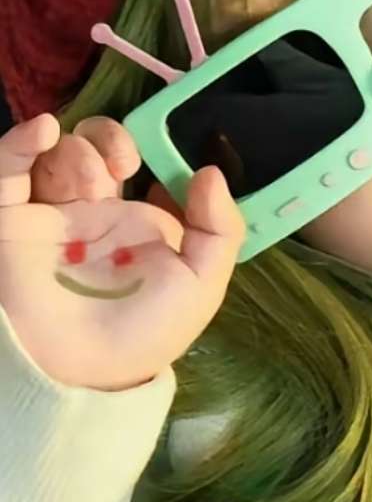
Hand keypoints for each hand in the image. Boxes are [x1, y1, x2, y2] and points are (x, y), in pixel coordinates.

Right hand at [0, 113, 246, 393]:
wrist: (78, 371)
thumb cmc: (141, 333)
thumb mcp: (200, 286)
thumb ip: (220, 229)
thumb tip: (212, 172)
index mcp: (133, 227)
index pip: (138, 168)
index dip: (151, 148)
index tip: (164, 156)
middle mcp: (90, 216)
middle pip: (93, 148)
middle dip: (110, 139)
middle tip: (125, 162)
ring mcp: (49, 216)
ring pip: (58, 153)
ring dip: (79, 152)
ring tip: (94, 183)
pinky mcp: (10, 220)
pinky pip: (7, 169)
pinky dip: (22, 141)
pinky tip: (44, 130)